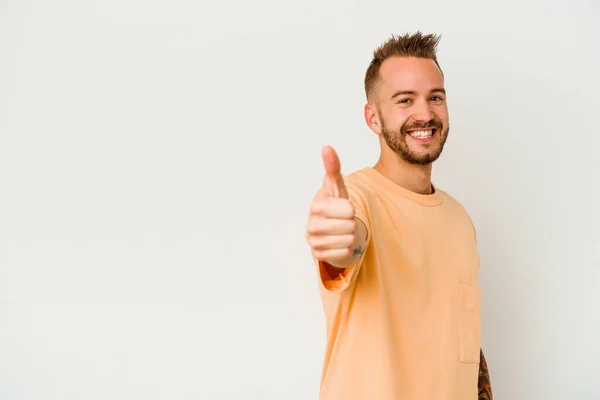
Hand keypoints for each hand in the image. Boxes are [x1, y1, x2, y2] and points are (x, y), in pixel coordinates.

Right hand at [306, 146, 357, 266]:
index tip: (343, 208)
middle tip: (342, 221)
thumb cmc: (334, 206)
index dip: (351, 209)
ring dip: (350, 235)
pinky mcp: (319, 255)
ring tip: (340, 231)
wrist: (331, 229)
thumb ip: (333, 168)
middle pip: (350, 226)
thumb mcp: (337, 187)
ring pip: (349, 239)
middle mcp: (311, 225)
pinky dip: (346, 248)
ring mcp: (314, 242)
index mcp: (316, 206)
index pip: (348, 209)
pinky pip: (345, 252)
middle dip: (351, 223)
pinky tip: (338, 242)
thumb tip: (326, 147)